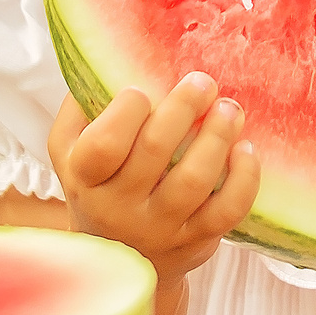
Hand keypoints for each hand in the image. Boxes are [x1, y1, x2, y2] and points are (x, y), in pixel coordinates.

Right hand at [47, 71, 261, 282]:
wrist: (116, 257)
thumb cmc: (98, 185)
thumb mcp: (70, 152)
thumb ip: (79, 108)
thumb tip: (103, 57)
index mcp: (84, 178)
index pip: (104, 144)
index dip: (128, 110)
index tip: (143, 89)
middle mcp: (118, 208)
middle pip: (154, 152)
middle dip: (183, 107)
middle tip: (203, 81)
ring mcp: (159, 228)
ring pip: (194, 180)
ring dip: (217, 136)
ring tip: (229, 108)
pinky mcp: (195, 242)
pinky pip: (227, 210)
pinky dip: (244, 177)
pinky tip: (245, 149)